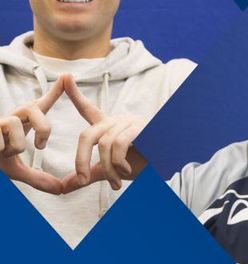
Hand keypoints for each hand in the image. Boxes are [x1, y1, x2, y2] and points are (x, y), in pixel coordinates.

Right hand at [0, 75, 65, 193]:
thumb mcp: (16, 169)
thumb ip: (38, 178)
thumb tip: (60, 191)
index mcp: (23, 123)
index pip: (41, 104)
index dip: (54, 91)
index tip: (66, 78)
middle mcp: (10, 117)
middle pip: (33, 108)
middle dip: (42, 128)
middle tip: (41, 145)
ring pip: (14, 124)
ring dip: (14, 144)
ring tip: (5, 150)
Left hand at [60, 75, 146, 192]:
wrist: (167, 164)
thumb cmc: (143, 163)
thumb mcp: (111, 170)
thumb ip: (90, 175)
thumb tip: (64, 186)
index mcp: (108, 127)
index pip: (88, 109)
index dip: (75, 94)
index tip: (65, 77)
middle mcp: (117, 121)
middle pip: (87, 135)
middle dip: (80, 160)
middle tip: (82, 180)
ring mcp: (129, 122)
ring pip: (104, 144)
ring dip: (108, 169)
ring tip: (115, 184)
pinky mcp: (140, 127)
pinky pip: (119, 144)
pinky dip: (119, 162)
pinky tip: (126, 171)